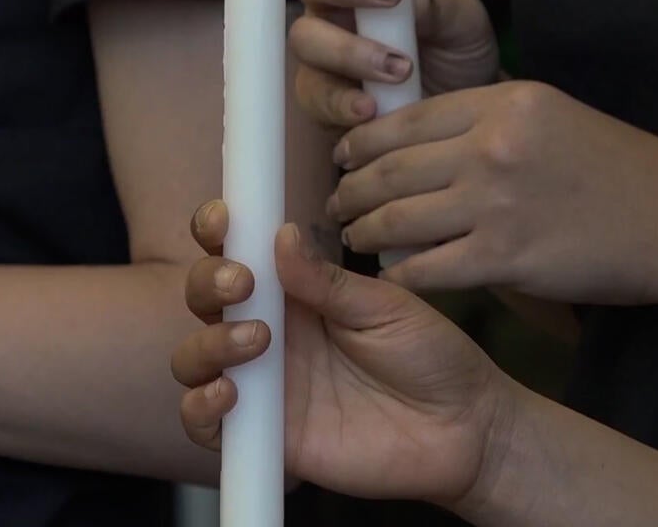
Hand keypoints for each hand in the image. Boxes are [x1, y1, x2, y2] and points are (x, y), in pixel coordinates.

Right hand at [172, 200, 514, 504]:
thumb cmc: (430, 357)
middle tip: (243, 284)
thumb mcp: (386, 306)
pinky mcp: (266, 437)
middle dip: (208, 282)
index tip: (223, 220)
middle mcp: (269, 333)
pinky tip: (230, 395)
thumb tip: (280, 235)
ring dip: (208, 343)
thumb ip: (328, 281)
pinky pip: (206, 426)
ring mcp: (264, 385)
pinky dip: (200, 408)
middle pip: (204, 298)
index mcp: (297, 291)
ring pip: (193, 357)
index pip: (237, 252)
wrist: (463, 428)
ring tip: (256, 342)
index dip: (217, 231)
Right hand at [288, 0, 498, 127]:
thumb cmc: (457, 49)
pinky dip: (340, 102)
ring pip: (305, 38)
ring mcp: (323, 52)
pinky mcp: (323, 99)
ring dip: (348, 50)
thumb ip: (440, 3)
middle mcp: (333, 5)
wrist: (463, 110)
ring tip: (399, 68)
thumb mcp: (464, 21)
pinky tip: (371, 108)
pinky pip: (314, 97)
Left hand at [326, 81, 657, 305]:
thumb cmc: (618, 166)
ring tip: (354, 238)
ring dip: (363, 232)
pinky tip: (390, 275)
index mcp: (502, 102)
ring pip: (396, 217)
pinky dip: (399, 273)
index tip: (343, 158)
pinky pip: (426, 268)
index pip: (405, 119)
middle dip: (349, 189)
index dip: (361, 142)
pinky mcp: (505, 257)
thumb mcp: (552, 114)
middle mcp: (492, 145)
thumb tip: (422, 133)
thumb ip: (489, 118)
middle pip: (389, 167)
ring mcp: (496, 202)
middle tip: (335, 205)